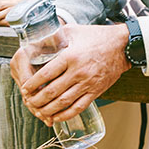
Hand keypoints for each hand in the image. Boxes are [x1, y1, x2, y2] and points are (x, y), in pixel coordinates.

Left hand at [10, 24, 130, 124]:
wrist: (123, 46)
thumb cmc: (97, 36)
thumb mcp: (74, 31)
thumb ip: (56, 36)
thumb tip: (38, 40)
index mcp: (71, 56)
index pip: (46, 73)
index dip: (33, 83)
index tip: (25, 88)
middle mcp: (78, 72)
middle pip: (52, 91)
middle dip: (37, 99)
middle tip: (28, 101)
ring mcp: (88, 83)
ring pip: (64, 102)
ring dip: (48, 109)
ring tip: (38, 111)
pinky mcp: (96, 91)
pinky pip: (78, 107)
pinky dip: (65, 115)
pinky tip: (56, 117)